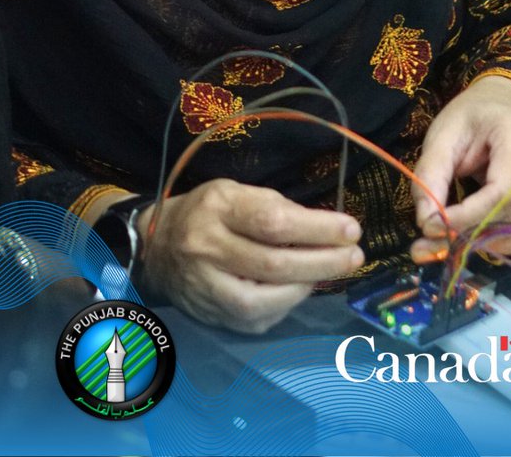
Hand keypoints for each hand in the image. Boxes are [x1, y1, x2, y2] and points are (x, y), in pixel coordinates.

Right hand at [134, 178, 362, 332]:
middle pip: (274, 264)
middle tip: (354, 255)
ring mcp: (207, 288)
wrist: (156, 248)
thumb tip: (325, 227)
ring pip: (265, 299)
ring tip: (328, 271)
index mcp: (215, 209)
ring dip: (307, 286)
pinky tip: (299, 288)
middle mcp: (206, 249)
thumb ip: (274, 206)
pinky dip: (286, 304)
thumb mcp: (234, 192)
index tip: (350, 228)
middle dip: (323, 261)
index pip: (272, 221)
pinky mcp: (213, 316)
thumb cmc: (205, 213)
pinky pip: (259, 319)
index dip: (317, 228)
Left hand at [410, 75, 510, 261]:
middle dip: (471, 236)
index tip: (431, 228)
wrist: (503, 105)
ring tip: (455, 242)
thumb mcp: (442, 135)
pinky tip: (483, 238)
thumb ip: (431, 175)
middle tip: (430, 246)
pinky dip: (510, 244)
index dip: (467, 217)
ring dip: (492, 246)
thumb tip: (426, 222)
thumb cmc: (469, 118)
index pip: (501, 191)